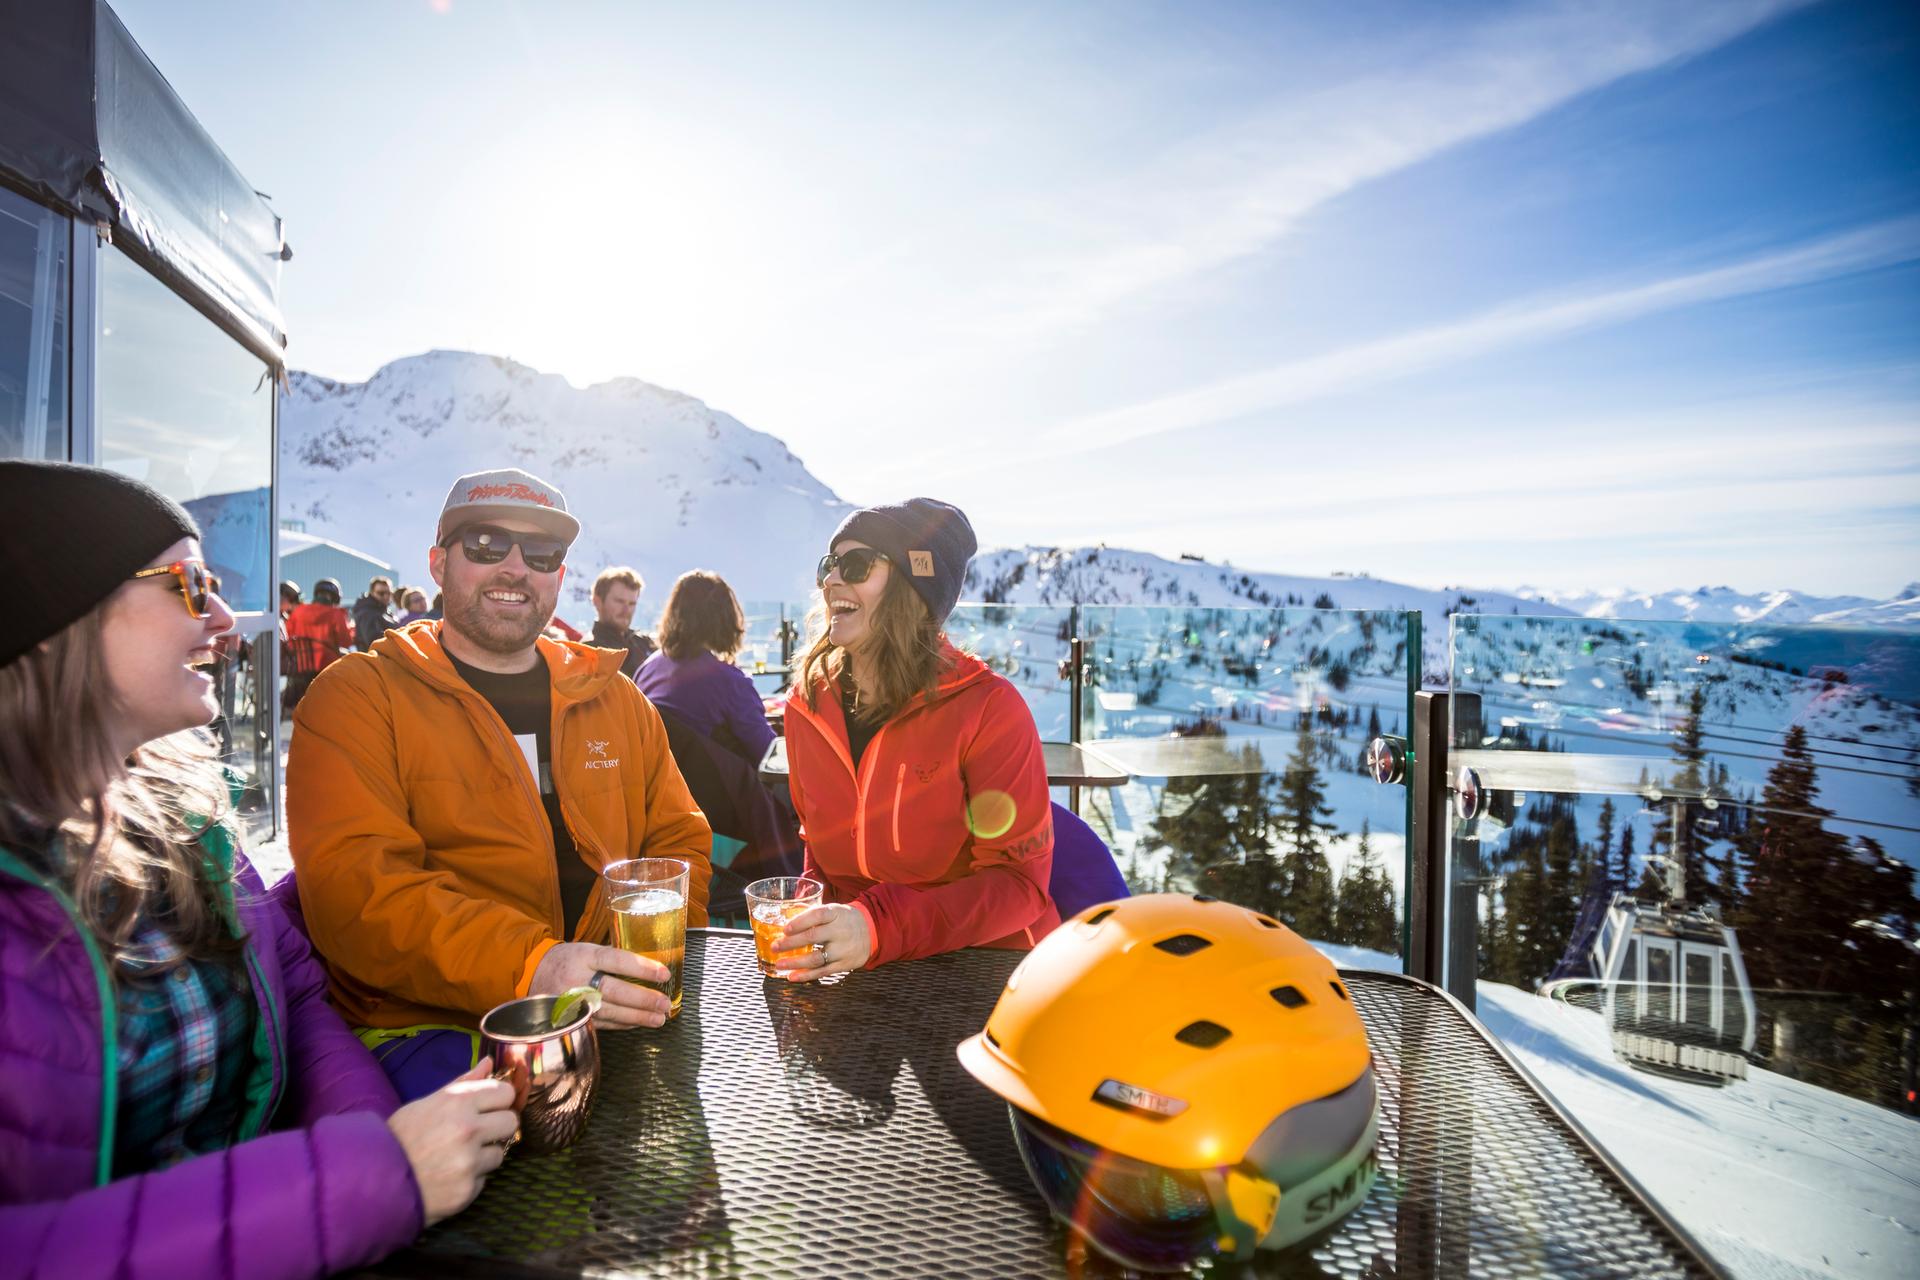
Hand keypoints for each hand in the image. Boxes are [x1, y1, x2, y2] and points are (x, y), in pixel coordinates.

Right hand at [386, 1059, 519, 1225]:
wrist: (373, 1181)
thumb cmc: (399, 1138)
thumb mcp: (426, 1103)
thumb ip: (463, 1083)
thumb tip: (489, 1063)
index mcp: (458, 1101)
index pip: (506, 1092)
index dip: (498, 1100)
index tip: (489, 1108)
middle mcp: (468, 1129)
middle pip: (511, 1121)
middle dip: (497, 1127)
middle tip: (476, 1134)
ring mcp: (469, 1161)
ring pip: (500, 1153)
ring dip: (483, 1156)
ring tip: (455, 1158)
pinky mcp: (467, 1190)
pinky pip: (483, 1179)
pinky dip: (470, 1179)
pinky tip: (448, 1177)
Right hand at [531, 941, 672, 1028]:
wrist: (533, 973)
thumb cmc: (569, 959)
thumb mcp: (587, 949)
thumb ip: (611, 958)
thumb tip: (649, 968)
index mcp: (584, 956)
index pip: (617, 961)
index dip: (642, 968)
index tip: (664, 974)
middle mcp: (577, 979)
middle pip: (615, 991)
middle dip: (644, 999)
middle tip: (665, 1004)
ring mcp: (574, 1002)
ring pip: (610, 1011)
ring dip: (638, 1016)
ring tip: (659, 1018)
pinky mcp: (573, 1018)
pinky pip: (603, 1023)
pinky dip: (624, 1024)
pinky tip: (639, 1022)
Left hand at [774, 903, 871, 980]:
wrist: (872, 930)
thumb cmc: (845, 919)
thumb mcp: (833, 910)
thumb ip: (812, 914)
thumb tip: (784, 919)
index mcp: (836, 913)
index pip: (817, 915)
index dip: (800, 922)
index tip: (785, 929)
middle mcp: (840, 931)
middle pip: (813, 937)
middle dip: (791, 943)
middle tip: (775, 946)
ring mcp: (842, 949)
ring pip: (816, 958)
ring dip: (795, 962)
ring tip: (779, 964)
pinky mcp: (844, 964)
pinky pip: (822, 972)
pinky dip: (806, 975)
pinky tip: (792, 976)